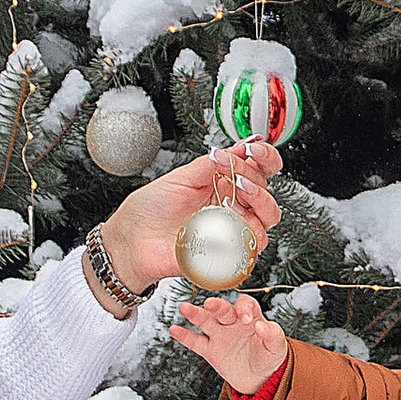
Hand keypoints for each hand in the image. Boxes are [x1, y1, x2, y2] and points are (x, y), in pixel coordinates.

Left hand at [100, 140, 283, 295]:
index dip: (265, 158)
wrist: (132, 239)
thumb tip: (242, 145)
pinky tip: (223, 221)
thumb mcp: (182, 175)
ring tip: (231, 195)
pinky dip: (242, 229)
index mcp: (225, 184)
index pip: (261, 170)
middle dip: (255, 179)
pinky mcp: (226, 254)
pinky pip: (251, 245)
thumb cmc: (151, 210)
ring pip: (267, 219)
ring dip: (256, 202)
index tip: (253, 150)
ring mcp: (231, 231)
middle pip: (268, 194)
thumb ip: (214, 162)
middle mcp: (233, 207)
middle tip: (235, 175)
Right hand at [170, 292, 289, 396]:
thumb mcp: (277, 347)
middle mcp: (233, 323)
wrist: (259, 379)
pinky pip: (196, 342)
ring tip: (185, 308)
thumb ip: (273, 335)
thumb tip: (263, 325)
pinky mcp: (210, 351)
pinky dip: (185, 336)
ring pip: (206, 321)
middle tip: (211, 304)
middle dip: (217, 306)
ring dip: (195, 314)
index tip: (246, 319)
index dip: (245, 308)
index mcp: (251, 318)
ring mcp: (220, 336)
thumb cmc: (269, 358)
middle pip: (223, 310)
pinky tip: (174, 330)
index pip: (246, 305)